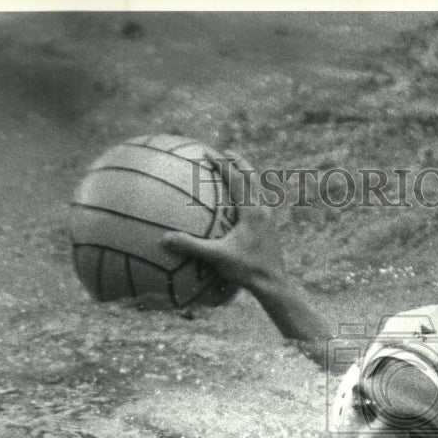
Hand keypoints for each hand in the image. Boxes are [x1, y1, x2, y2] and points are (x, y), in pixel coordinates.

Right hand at [160, 151, 283, 292]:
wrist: (274, 285)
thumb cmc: (247, 270)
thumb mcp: (217, 258)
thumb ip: (191, 246)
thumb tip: (164, 239)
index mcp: (252, 211)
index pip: (237, 179)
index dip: (222, 164)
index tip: (208, 152)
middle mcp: (263, 210)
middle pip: (253, 177)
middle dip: (239, 162)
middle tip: (226, 152)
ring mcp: (269, 218)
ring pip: (258, 189)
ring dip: (247, 176)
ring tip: (235, 171)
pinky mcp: (270, 228)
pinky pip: (259, 202)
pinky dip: (249, 194)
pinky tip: (239, 203)